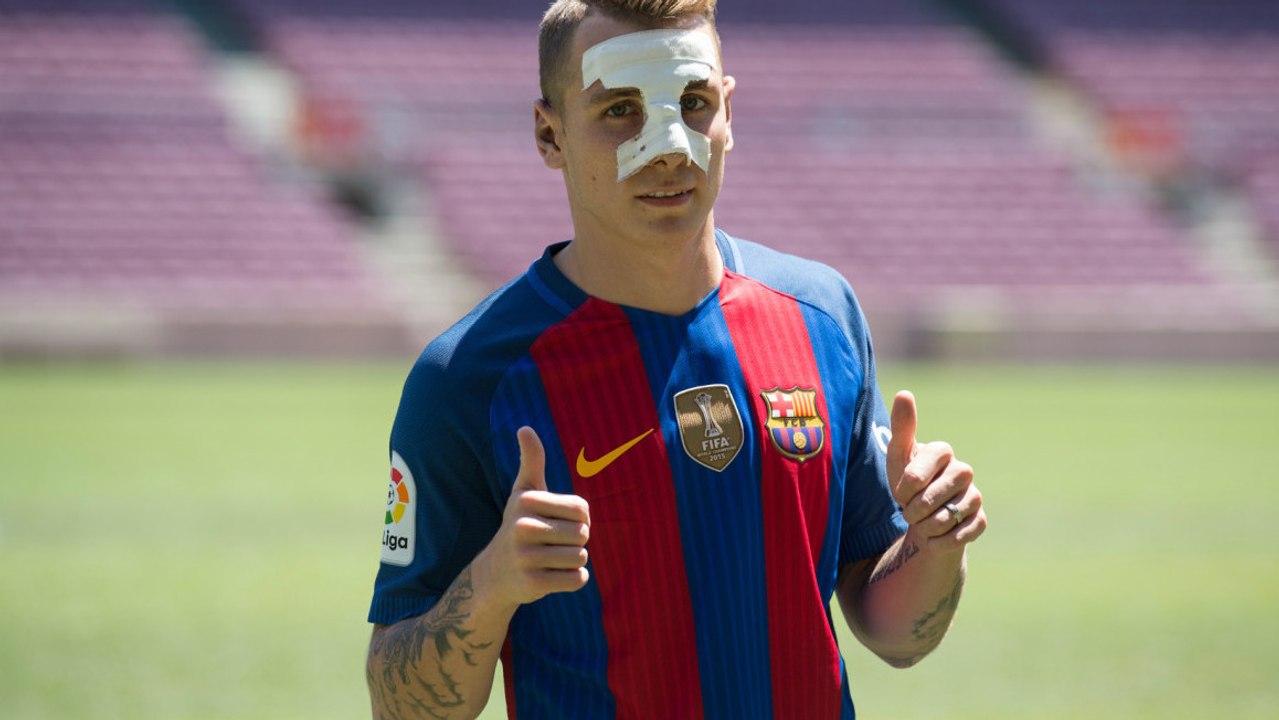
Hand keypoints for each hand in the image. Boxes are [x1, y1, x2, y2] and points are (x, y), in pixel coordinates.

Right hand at [476, 426, 590, 608]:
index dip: (579, 518)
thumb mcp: (524, 492)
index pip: (583, 509)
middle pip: (583, 533)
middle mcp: (523, 526)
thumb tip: (524, 427)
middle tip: (552, 544)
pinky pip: (577, 579)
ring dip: (573, 561)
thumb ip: (531, 461)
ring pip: (581, 557)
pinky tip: (553, 576)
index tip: (557, 522)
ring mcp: (525, 557)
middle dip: (576, 541)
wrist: (494, 574)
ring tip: (551, 560)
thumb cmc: (519, 526)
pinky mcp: (532, 583)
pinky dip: (573, 580)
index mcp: (527, 501)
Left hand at [887, 391, 986, 554]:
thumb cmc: (908, 483)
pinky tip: (933, 540)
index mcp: (943, 451)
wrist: (923, 518)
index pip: (917, 475)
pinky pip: (964, 534)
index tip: (899, 493)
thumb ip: (902, 427)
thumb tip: (905, 393)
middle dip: (914, 511)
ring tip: (921, 524)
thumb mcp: (898, 457)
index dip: (903, 489)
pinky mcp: (981, 519)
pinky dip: (943, 541)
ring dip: (927, 527)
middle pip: (933, 498)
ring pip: (948, 517)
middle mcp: (964, 470)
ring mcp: (975, 495)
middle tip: (908, 512)